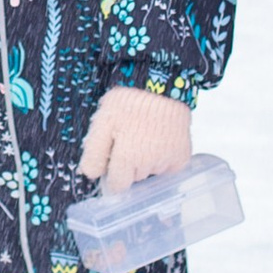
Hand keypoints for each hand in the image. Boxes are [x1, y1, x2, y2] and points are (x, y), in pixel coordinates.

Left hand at [78, 87, 194, 197]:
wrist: (162, 86)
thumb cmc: (129, 102)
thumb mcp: (103, 121)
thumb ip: (94, 152)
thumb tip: (90, 175)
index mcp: (127, 158)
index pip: (117, 186)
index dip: (113, 175)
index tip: (113, 162)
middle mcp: (149, 166)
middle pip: (134, 179)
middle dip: (129, 166)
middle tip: (129, 140)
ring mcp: (167, 163)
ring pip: (150, 173)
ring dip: (146, 161)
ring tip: (145, 136)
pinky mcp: (182, 159)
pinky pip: (168, 169)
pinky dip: (163, 159)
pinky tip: (159, 141)